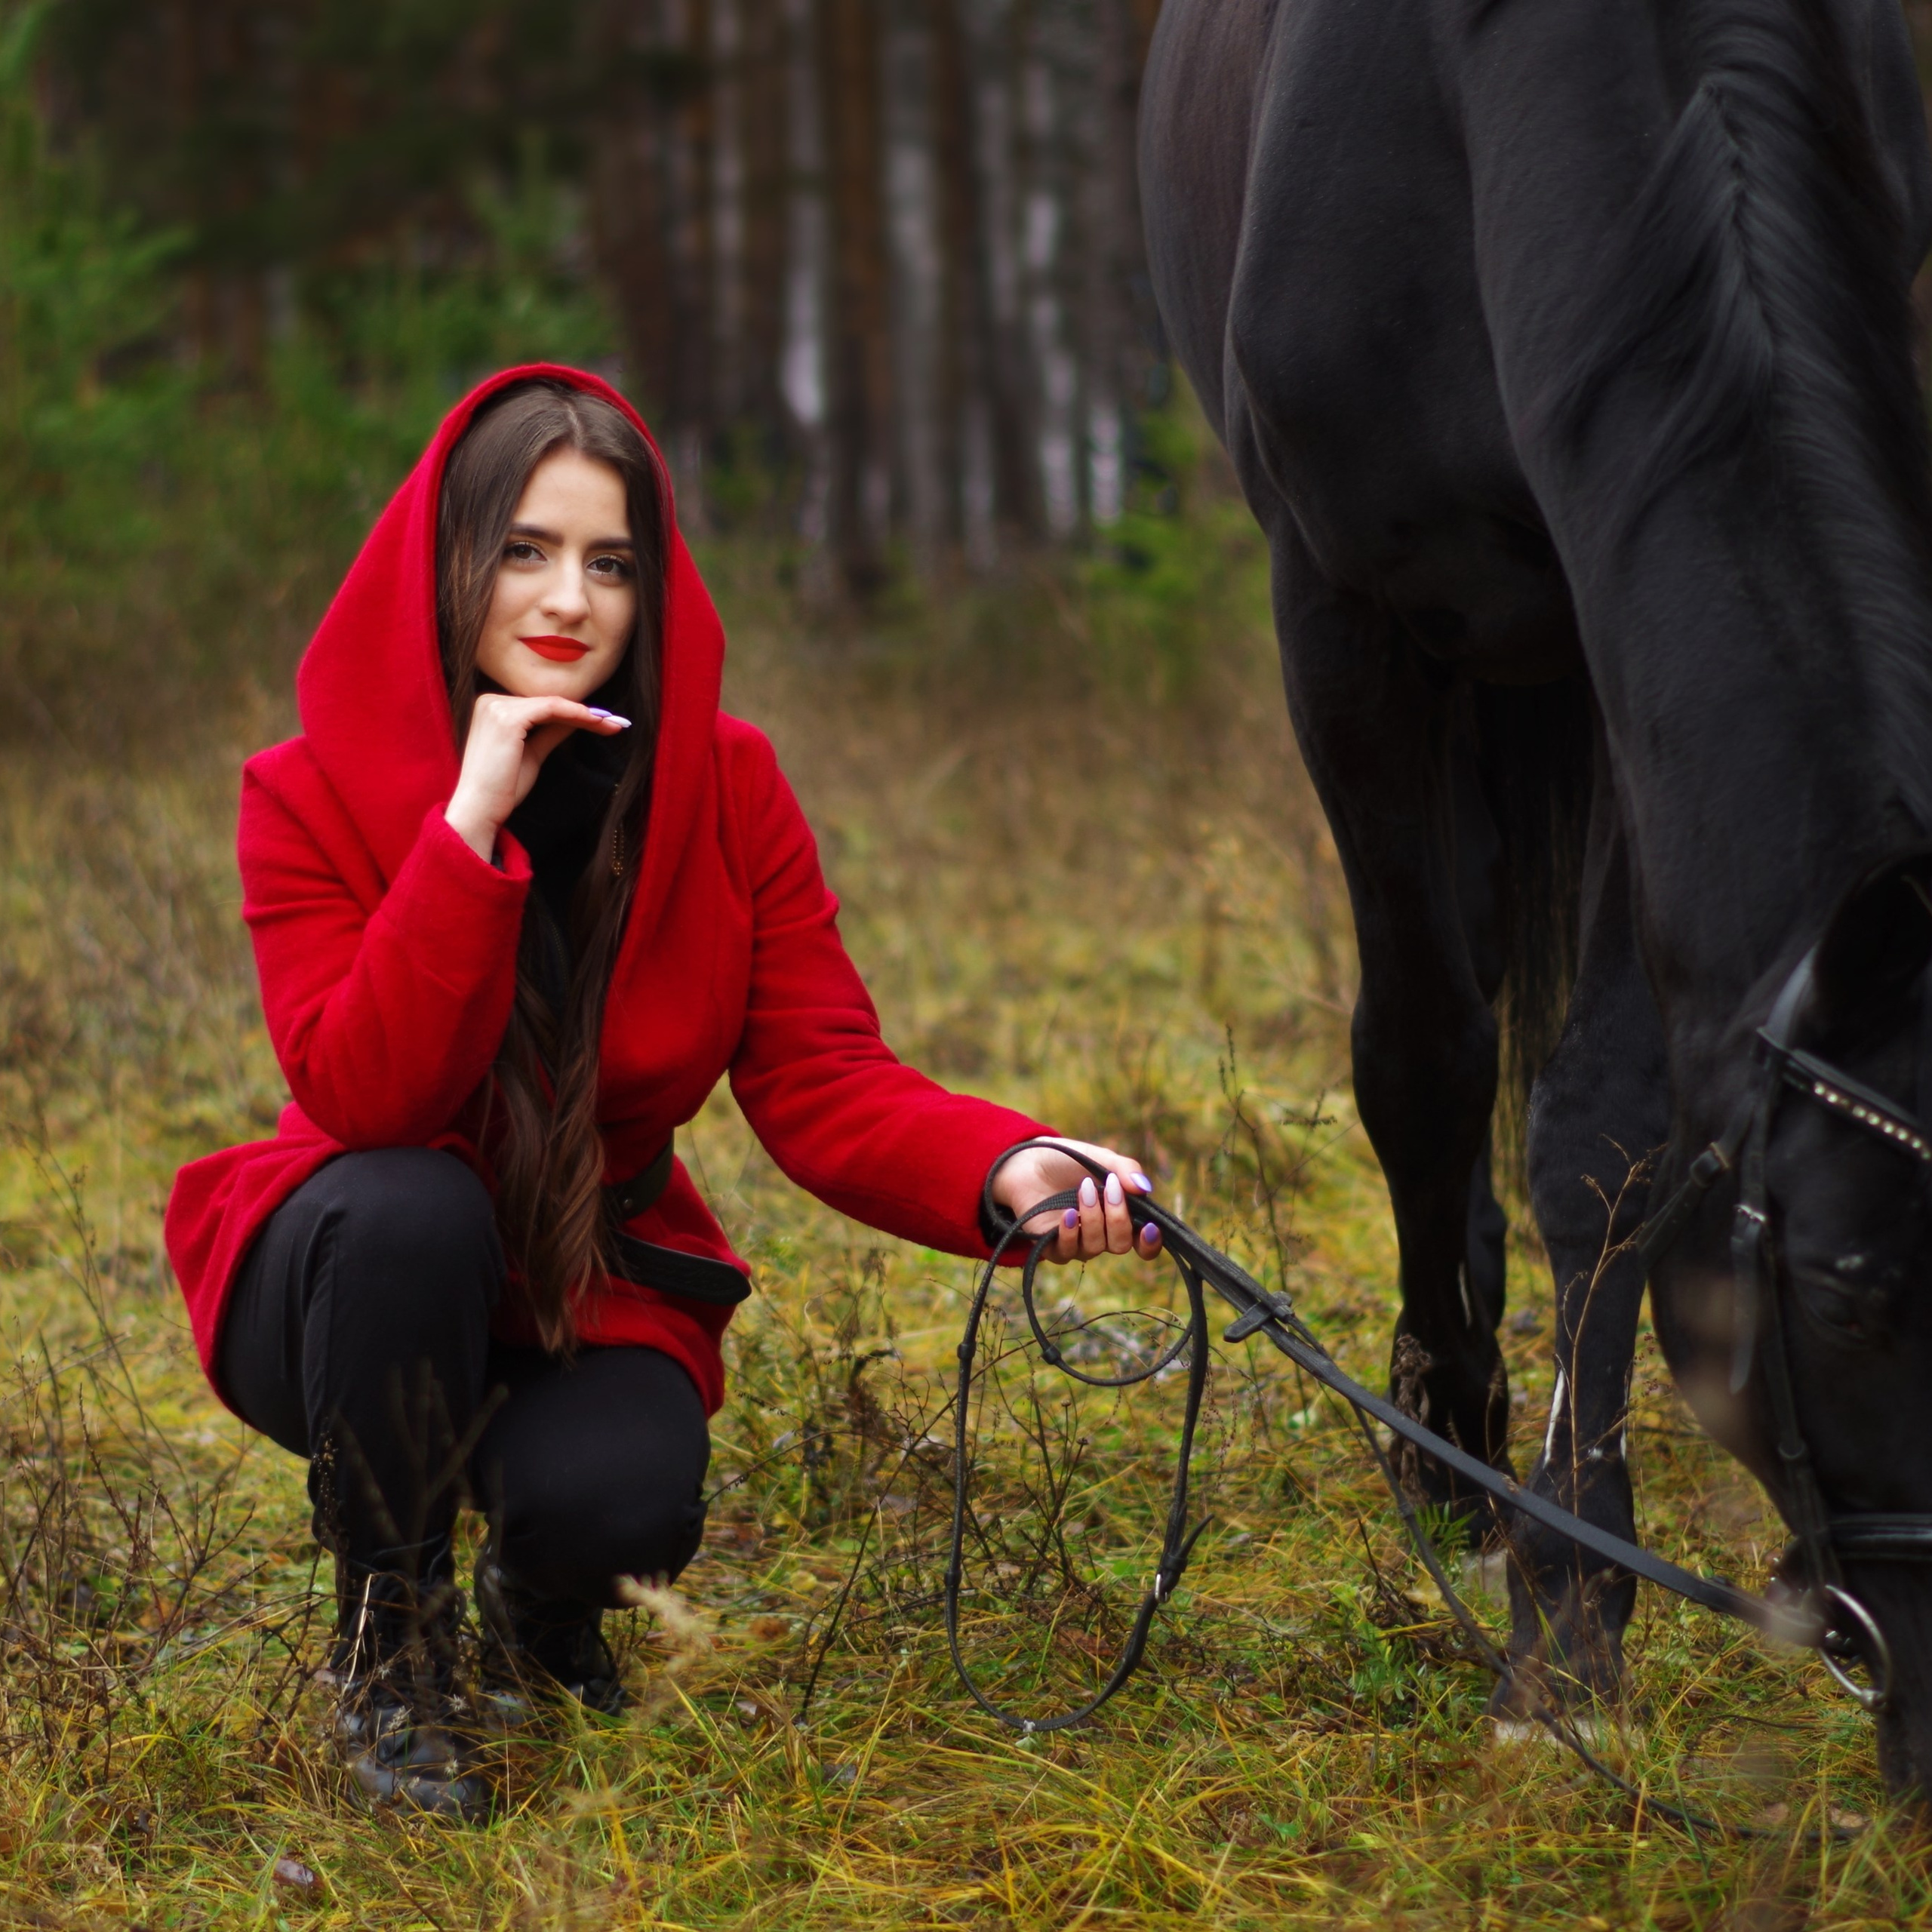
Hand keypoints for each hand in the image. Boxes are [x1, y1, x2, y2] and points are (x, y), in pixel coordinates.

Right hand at [444, 692, 629, 859]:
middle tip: (616, 721)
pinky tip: (597, 723)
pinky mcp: (507, 717)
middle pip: (547, 702)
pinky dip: (577, 714)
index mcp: (491, 708)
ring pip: (553, 704)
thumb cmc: (502, 789)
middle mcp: (490, 701)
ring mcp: (496, 706)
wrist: (480, 809)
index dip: (573, 712)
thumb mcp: (532, 754)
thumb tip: (574, 720)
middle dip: (585, 712)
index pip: (540, 706)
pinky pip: (551, 709)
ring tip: (613, 724)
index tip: (604, 722)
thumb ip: (550, 733)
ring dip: (586, 714)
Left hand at [990, 1138, 1161, 1265]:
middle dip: (1118, 1218)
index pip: (1142, 1242)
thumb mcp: (1101, 1158)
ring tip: (1083, 1189)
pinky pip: (1067, 1252)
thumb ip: (1125, 1169)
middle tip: (1109, 1187)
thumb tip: (1145, 1187)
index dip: (1150, 1242)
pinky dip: (1070, 1233)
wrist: (1030, 1160)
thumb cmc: (1069, 1160)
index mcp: (1119, 1214)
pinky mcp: (1052, 1246)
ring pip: (1095, 1247)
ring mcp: (1077, 1242)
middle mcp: (1102, 1233)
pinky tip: (1068, 1213)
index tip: (1150, 1227)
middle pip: (1121, 1245)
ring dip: (1093, 1218)